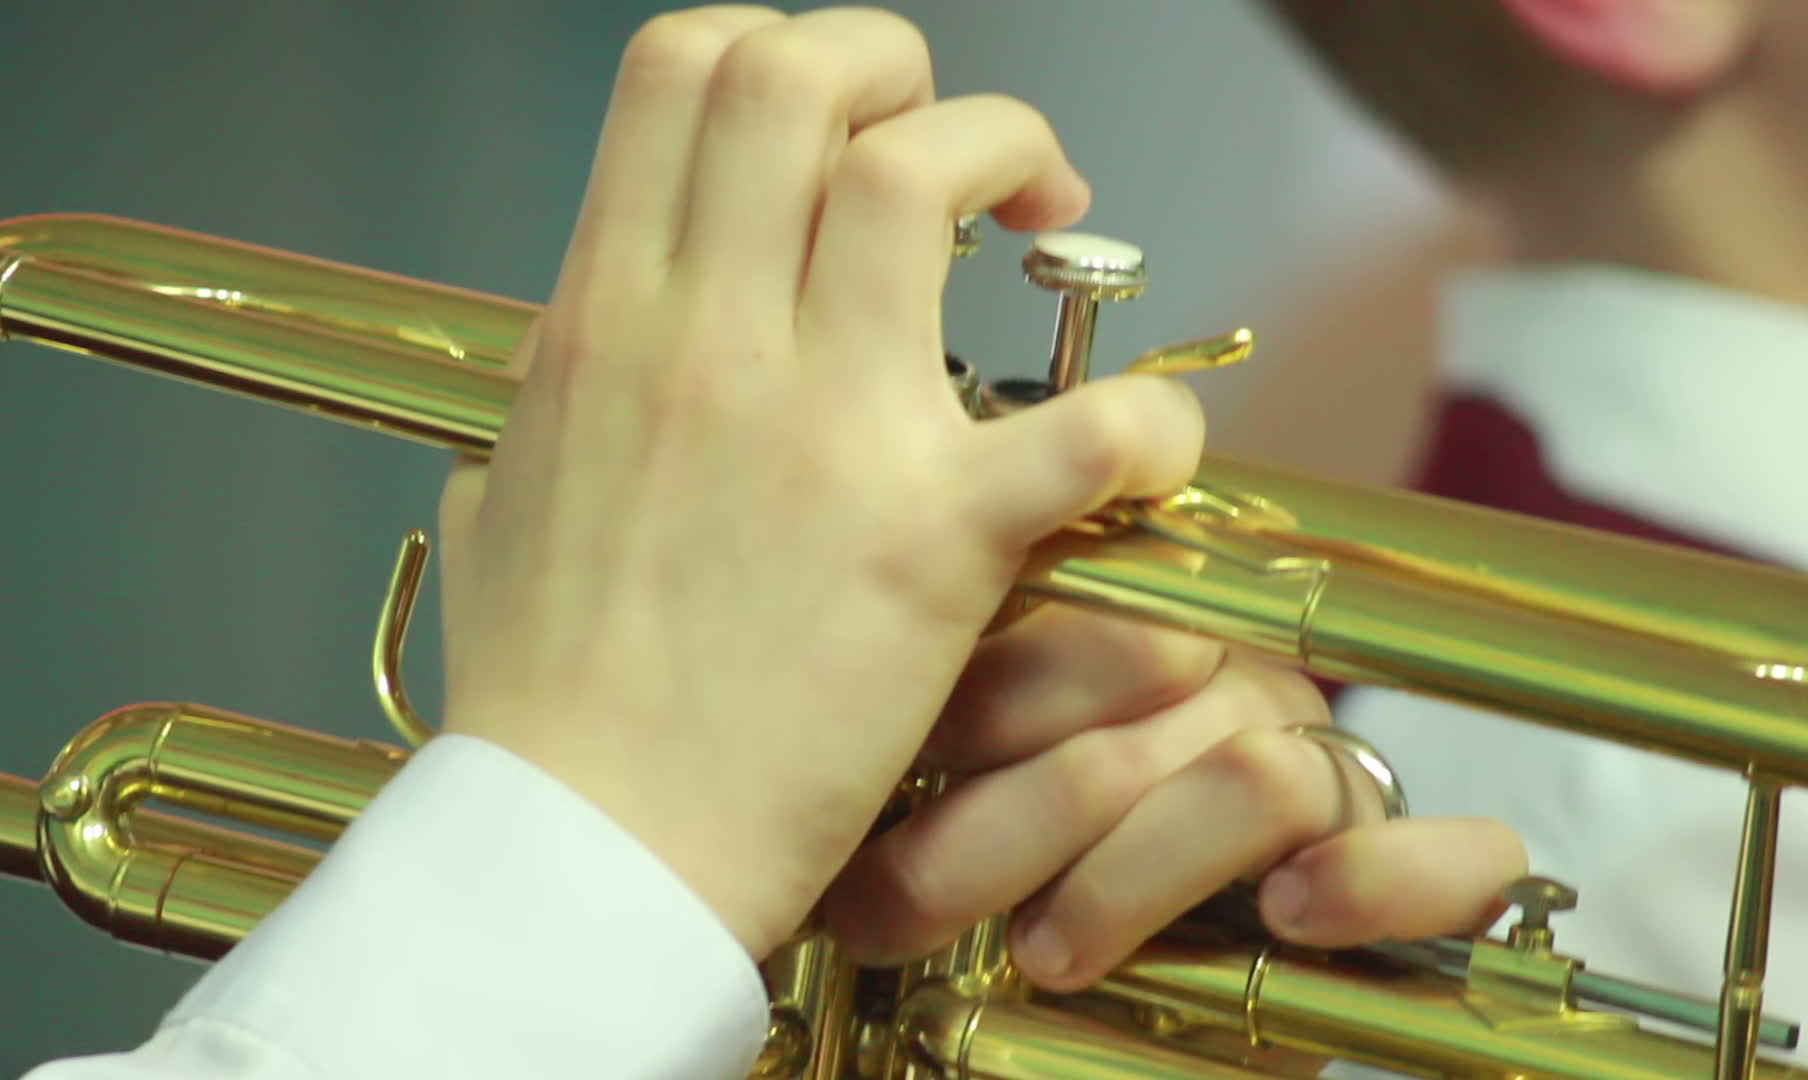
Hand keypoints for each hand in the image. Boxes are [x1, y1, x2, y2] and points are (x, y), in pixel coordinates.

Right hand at [431, 5, 1205, 959]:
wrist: (587, 853)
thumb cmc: (546, 701)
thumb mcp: (500, 505)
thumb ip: (539, 408)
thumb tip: (568, 356)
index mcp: (599, 319)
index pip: (684, 69)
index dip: (789, 50)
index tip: (845, 126)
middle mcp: (704, 339)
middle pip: (805, 75)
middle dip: (906, 70)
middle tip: (962, 167)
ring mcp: (819, 428)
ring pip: (929, 173)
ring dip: (1016, 164)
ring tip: (1054, 232)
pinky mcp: (930, 542)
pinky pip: (1089, 420)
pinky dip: (1147, 419)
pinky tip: (1138, 449)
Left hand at [821, 604, 1526, 990]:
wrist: (1086, 1066)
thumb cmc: (1003, 968)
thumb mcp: (946, 855)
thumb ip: (942, 767)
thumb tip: (882, 735)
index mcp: (1136, 666)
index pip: (1094, 617)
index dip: (990, 696)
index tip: (887, 775)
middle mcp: (1239, 706)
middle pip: (1158, 695)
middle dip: (1011, 816)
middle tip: (899, 910)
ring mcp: (1329, 790)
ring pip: (1258, 772)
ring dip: (1136, 869)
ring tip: (1047, 953)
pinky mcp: (1406, 897)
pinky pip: (1453, 855)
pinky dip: (1380, 876)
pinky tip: (1293, 910)